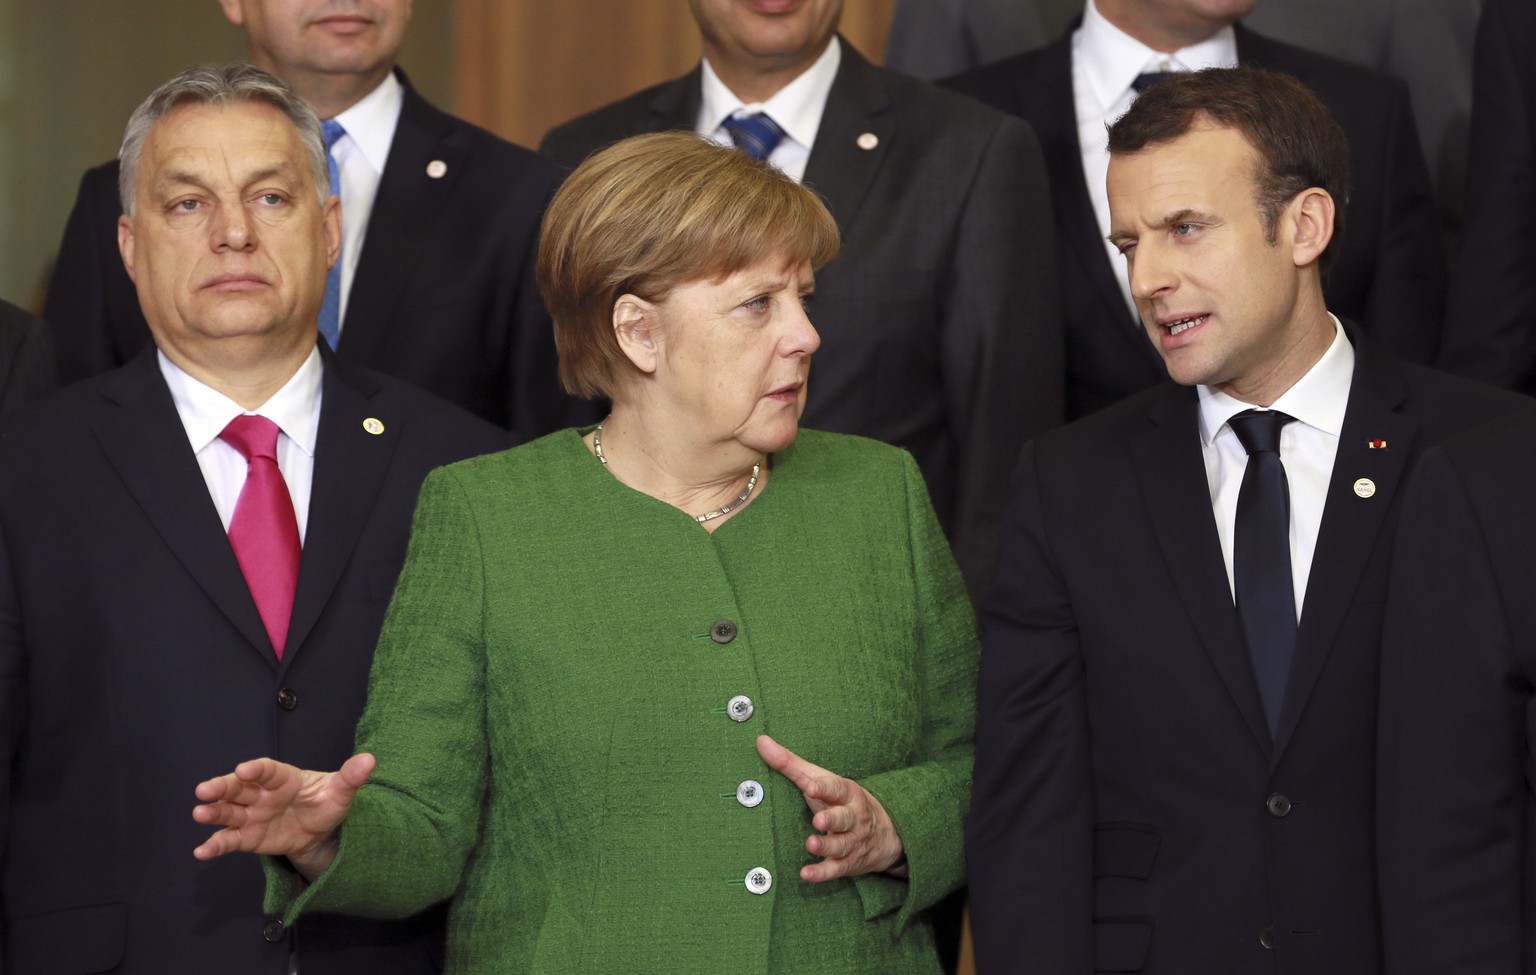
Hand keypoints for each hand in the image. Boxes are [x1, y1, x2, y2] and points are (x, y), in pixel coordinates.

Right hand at [191, 753, 374, 879]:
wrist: (320, 830)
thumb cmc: (326, 802)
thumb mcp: (342, 791)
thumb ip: (351, 777)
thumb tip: (370, 760)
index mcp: (284, 777)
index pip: (268, 770)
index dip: (256, 769)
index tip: (245, 769)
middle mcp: (262, 794)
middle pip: (239, 788)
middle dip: (221, 787)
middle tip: (203, 790)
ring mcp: (252, 815)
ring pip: (229, 812)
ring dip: (213, 813)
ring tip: (199, 814)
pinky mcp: (248, 837)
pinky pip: (229, 840)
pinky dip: (215, 845)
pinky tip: (201, 852)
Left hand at [756, 735, 905, 881]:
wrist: (884, 833)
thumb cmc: (839, 800)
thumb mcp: (820, 780)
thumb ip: (790, 764)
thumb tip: (761, 741)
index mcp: (847, 793)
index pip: (837, 788)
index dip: (825, 788)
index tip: (811, 787)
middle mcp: (853, 817)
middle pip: (844, 818)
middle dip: (832, 819)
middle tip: (818, 820)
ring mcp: (852, 841)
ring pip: (841, 845)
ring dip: (826, 846)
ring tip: (810, 844)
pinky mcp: (847, 863)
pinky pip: (835, 869)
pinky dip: (822, 873)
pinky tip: (806, 874)